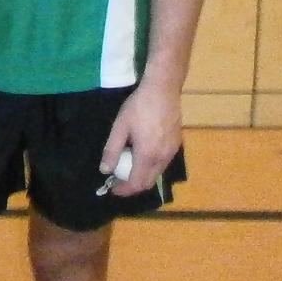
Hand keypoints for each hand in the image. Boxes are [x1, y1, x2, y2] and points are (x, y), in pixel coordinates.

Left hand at [102, 79, 180, 196]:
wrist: (163, 90)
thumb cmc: (139, 106)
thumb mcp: (120, 126)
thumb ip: (112, 150)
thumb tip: (105, 170)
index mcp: (147, 156)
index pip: (136, 184)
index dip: (123, 190)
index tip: (113, 188)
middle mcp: (162, 159)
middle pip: (148, 183)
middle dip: (132, 186)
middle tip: (119, 180)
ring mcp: (172, 152)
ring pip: (157, 174)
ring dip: (142, 176)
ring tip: (129, 167)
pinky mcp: (177, 145)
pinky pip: (163, 164)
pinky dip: (151, 167)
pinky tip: (143, 155)